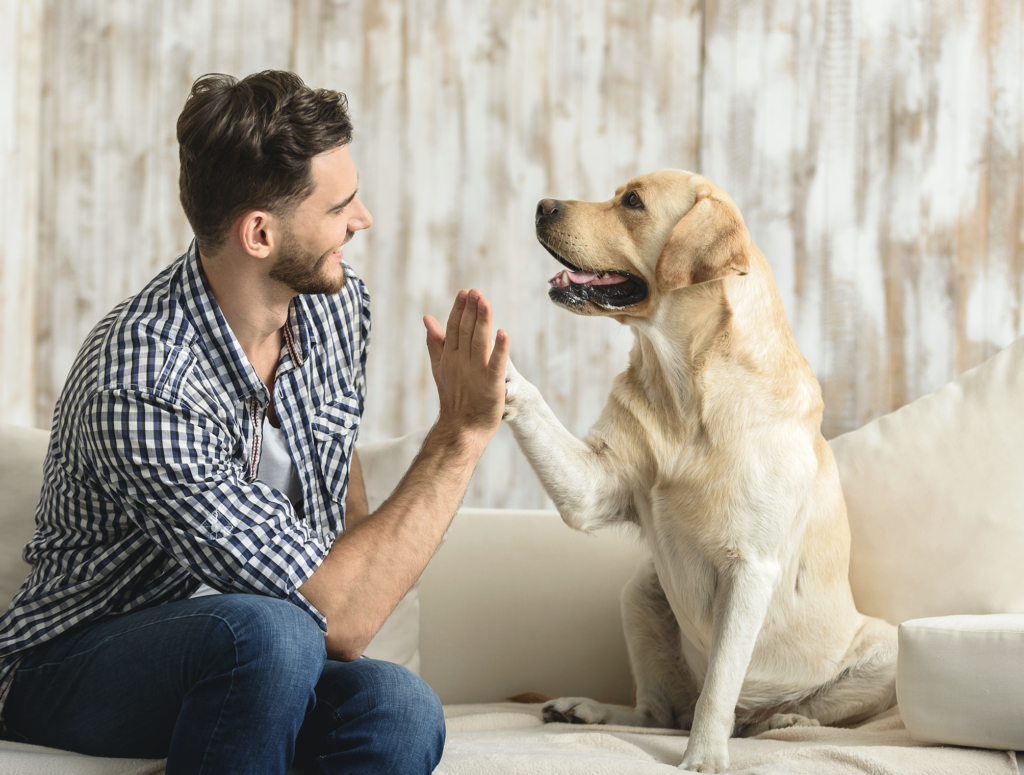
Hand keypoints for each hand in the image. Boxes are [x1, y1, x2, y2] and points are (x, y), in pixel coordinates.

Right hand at [423, 289, 509, 447]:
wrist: (461, 428)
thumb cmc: (454, 398)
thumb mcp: (440, 367)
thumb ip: (435, 342)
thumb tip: (427, 318)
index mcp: (451, 356)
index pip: (454, 328)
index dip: (460, 310)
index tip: (465, 292)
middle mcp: (462, 361)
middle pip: (466, 331)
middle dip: (471, 311)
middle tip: (476, 292)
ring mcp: (476, 373)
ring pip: (479, 342)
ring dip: (483, 322)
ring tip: (485, 303)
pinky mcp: (491, 384)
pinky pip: (496, 364)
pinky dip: (499, 349)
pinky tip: (503, 333)